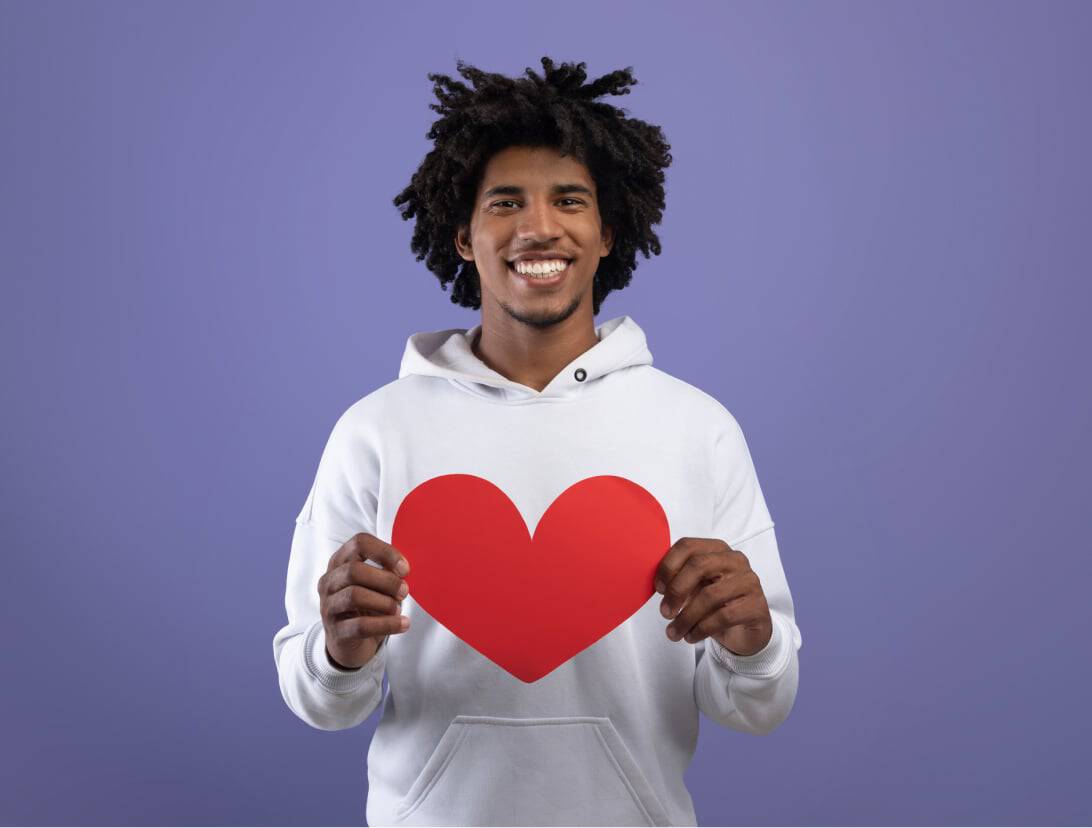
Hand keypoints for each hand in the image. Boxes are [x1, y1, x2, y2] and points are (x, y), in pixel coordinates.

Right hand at [318, 533, 411, 669]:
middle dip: (386, 581)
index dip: (385, 552)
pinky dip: (387, 624)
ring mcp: (328, 607)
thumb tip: (402, 569)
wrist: (349, 643)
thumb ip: (388, 571)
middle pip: (354, 570)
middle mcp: (329, 582)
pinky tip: (403, 624)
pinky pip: (361, 625)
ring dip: (385, 602)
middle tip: (404, 591)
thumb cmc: (367, 606)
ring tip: (398, 609)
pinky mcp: (336, 632)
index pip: (359, 543)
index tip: (405, 569)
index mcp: (340, 562)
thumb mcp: (376, 584)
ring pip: (355, 596)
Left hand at [653, 537, 771, 655]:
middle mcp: (735, 560)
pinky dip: (701, 629)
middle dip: (676, 590)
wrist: (745, 631)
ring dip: (686, 617)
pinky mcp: (757, 606)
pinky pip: (724, 616)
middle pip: (699, 565)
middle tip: (665, 612)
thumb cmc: (715, 605)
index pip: (688, 546)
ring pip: (710, 595)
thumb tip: (656, 584)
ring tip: (674, 632)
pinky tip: (691, 637)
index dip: (668, 566)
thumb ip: (678, 580)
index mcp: (716, 549)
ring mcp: (748, 581)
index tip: (658, 589)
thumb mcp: (694, 588)